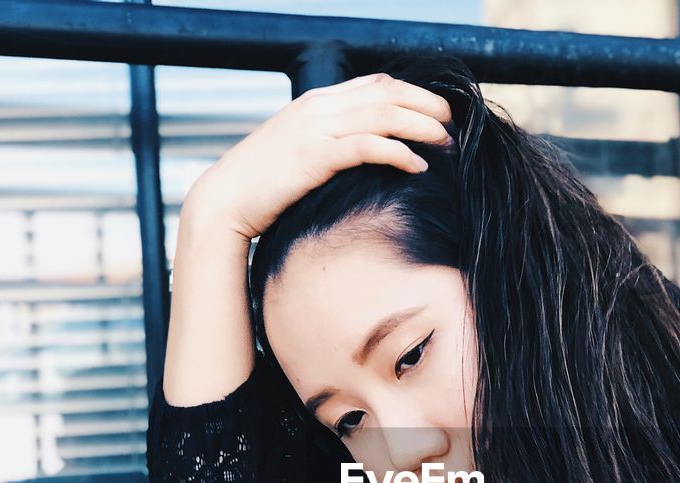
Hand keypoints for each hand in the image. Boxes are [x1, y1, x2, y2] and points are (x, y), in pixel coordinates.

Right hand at [184, 72, 453, 241]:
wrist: (224, 202)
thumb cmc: (263, 187)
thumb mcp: (299, 156)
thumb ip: (329, 144)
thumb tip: (362, 153)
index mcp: (315, 103)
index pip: (375, 84)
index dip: (413, 93)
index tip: (439, 111)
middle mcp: (318, 108)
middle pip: (386, 94)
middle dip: (426, 106)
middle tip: (455, 126)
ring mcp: (316, 130)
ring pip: (383, 115)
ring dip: (421, 128)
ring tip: (448, 145)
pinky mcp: (315, 157)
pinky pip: (368, 147)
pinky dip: (399, 153)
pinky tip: (418, 167)